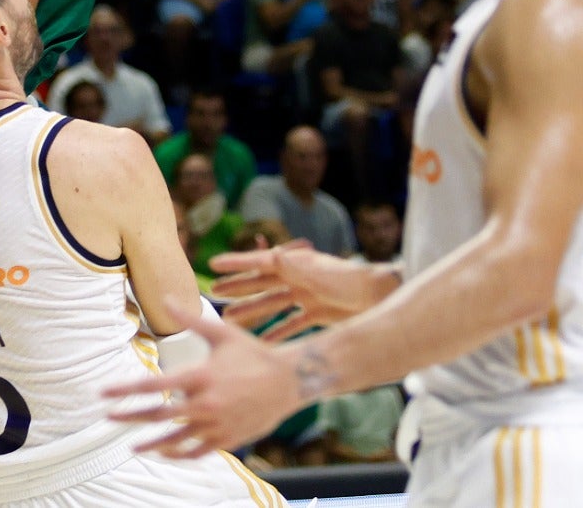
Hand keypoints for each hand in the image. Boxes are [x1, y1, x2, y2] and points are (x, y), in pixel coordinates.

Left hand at [104, 300, 300, 456]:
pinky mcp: (229, 438)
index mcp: (200, 376)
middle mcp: (206, 403)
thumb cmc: (254, 352)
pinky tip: (166, 451)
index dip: (126, 390)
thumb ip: (190, 319)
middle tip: (108, 417)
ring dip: (151, 444)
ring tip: (132, 447)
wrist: (291, 380)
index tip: (104, 394)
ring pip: (176, 439)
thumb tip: (165, 299)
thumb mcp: (222, 332)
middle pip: (158, 415)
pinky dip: (180, 453)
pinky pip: (198, 451)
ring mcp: (217, 424)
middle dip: (130, 416)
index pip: (153, 386)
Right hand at [210, 238, 376, 340]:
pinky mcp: (316, 314)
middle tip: (215, 291)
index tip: (213, 264)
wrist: (380, 298)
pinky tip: (263, 338)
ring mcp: (306, 297)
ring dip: (252, 311)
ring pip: (272, 304)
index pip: (259, 262)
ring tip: (231, 317)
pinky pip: (291, 323)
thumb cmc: (350, 281)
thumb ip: (293, 266)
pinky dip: (277, 330)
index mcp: (294, 264)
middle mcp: (297, 278)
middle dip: (238, 287)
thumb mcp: (318, 272)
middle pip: (261, 283)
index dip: (236, 263)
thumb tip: (269, 254)